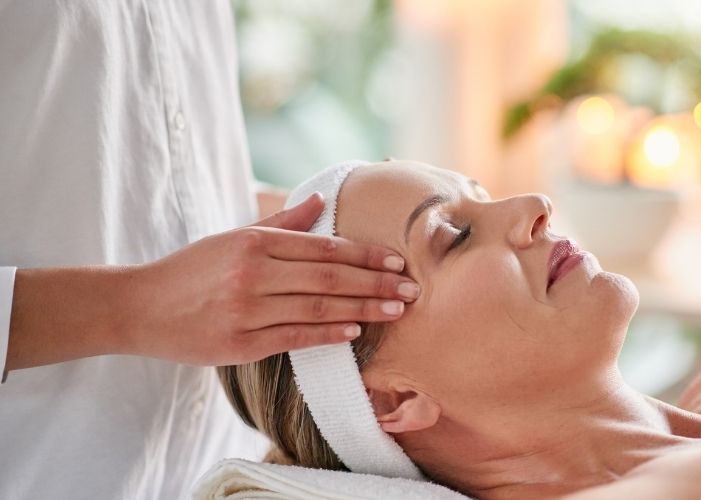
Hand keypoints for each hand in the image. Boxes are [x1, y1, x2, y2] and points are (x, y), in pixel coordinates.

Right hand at [124, 192, 419, 364]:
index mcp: (254, 243)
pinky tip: (355, 332)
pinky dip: (327, 335)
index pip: (323, 248)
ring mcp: (247, 311)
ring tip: (394, 310)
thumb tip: (321, 201)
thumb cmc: (192, 269)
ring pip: (317, 309)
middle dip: (375, 284)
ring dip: (362, 310)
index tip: (396, 261)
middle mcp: (253, 274)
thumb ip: (282, 224)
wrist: (140, 307)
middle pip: (328, 279)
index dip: (364, 256)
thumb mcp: (233, 237)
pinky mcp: (240, 344)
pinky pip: (294, 338)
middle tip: (410, 289)